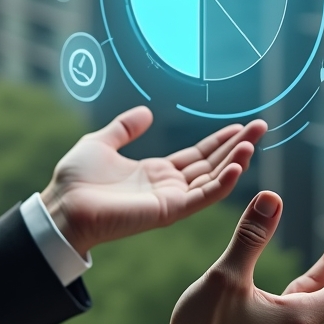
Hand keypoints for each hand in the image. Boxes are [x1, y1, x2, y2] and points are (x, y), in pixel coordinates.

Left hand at [41, 106, 266, 256]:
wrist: (62, 206)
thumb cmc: (75, 180)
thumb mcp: (101, 143)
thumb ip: (124, 128)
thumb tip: (145, 112)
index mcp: (155, 172)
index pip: (197, 156)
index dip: (219, 141)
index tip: (241, 125)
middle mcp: (168, 186)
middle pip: (212, 164)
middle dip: (237, 146)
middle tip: (262, 126)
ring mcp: (170, 200)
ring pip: (212, 180)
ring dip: (235, 162)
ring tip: (253, 142)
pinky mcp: (167, 211)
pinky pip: (201, 198)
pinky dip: (221, 184)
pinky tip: (237, 167)